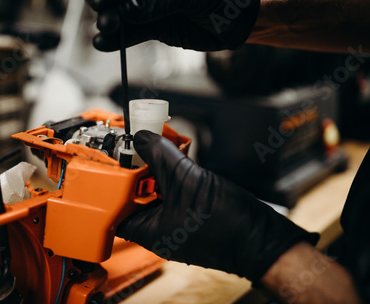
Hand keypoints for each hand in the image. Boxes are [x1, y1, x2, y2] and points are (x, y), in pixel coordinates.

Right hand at [84, 0, 260, 51]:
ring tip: (105, 29)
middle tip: (103, 11)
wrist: (242, 17)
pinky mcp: (154, 27)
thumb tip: (127, 10)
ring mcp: (149, 5)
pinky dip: (117, 39)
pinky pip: (131, 32)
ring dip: (109, 21)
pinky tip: (103, 43)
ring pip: (119, 11)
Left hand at [117, 130, 318, 282]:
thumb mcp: (186, 180)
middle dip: (136, 169)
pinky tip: (177, 156)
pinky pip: (173, 191)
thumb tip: (142, 137)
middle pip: (135, 195)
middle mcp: (159, 229)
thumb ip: (160, 156)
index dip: (112, 183)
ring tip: (158, 147)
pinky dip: (172, 173)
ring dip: (156, 168)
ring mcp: (175, 222)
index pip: (115, 207)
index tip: (115, 159)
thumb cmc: (227, 224)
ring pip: (155, 191)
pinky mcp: (190, 213)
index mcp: (149, 231)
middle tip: (138, 146)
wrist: (262, 236)